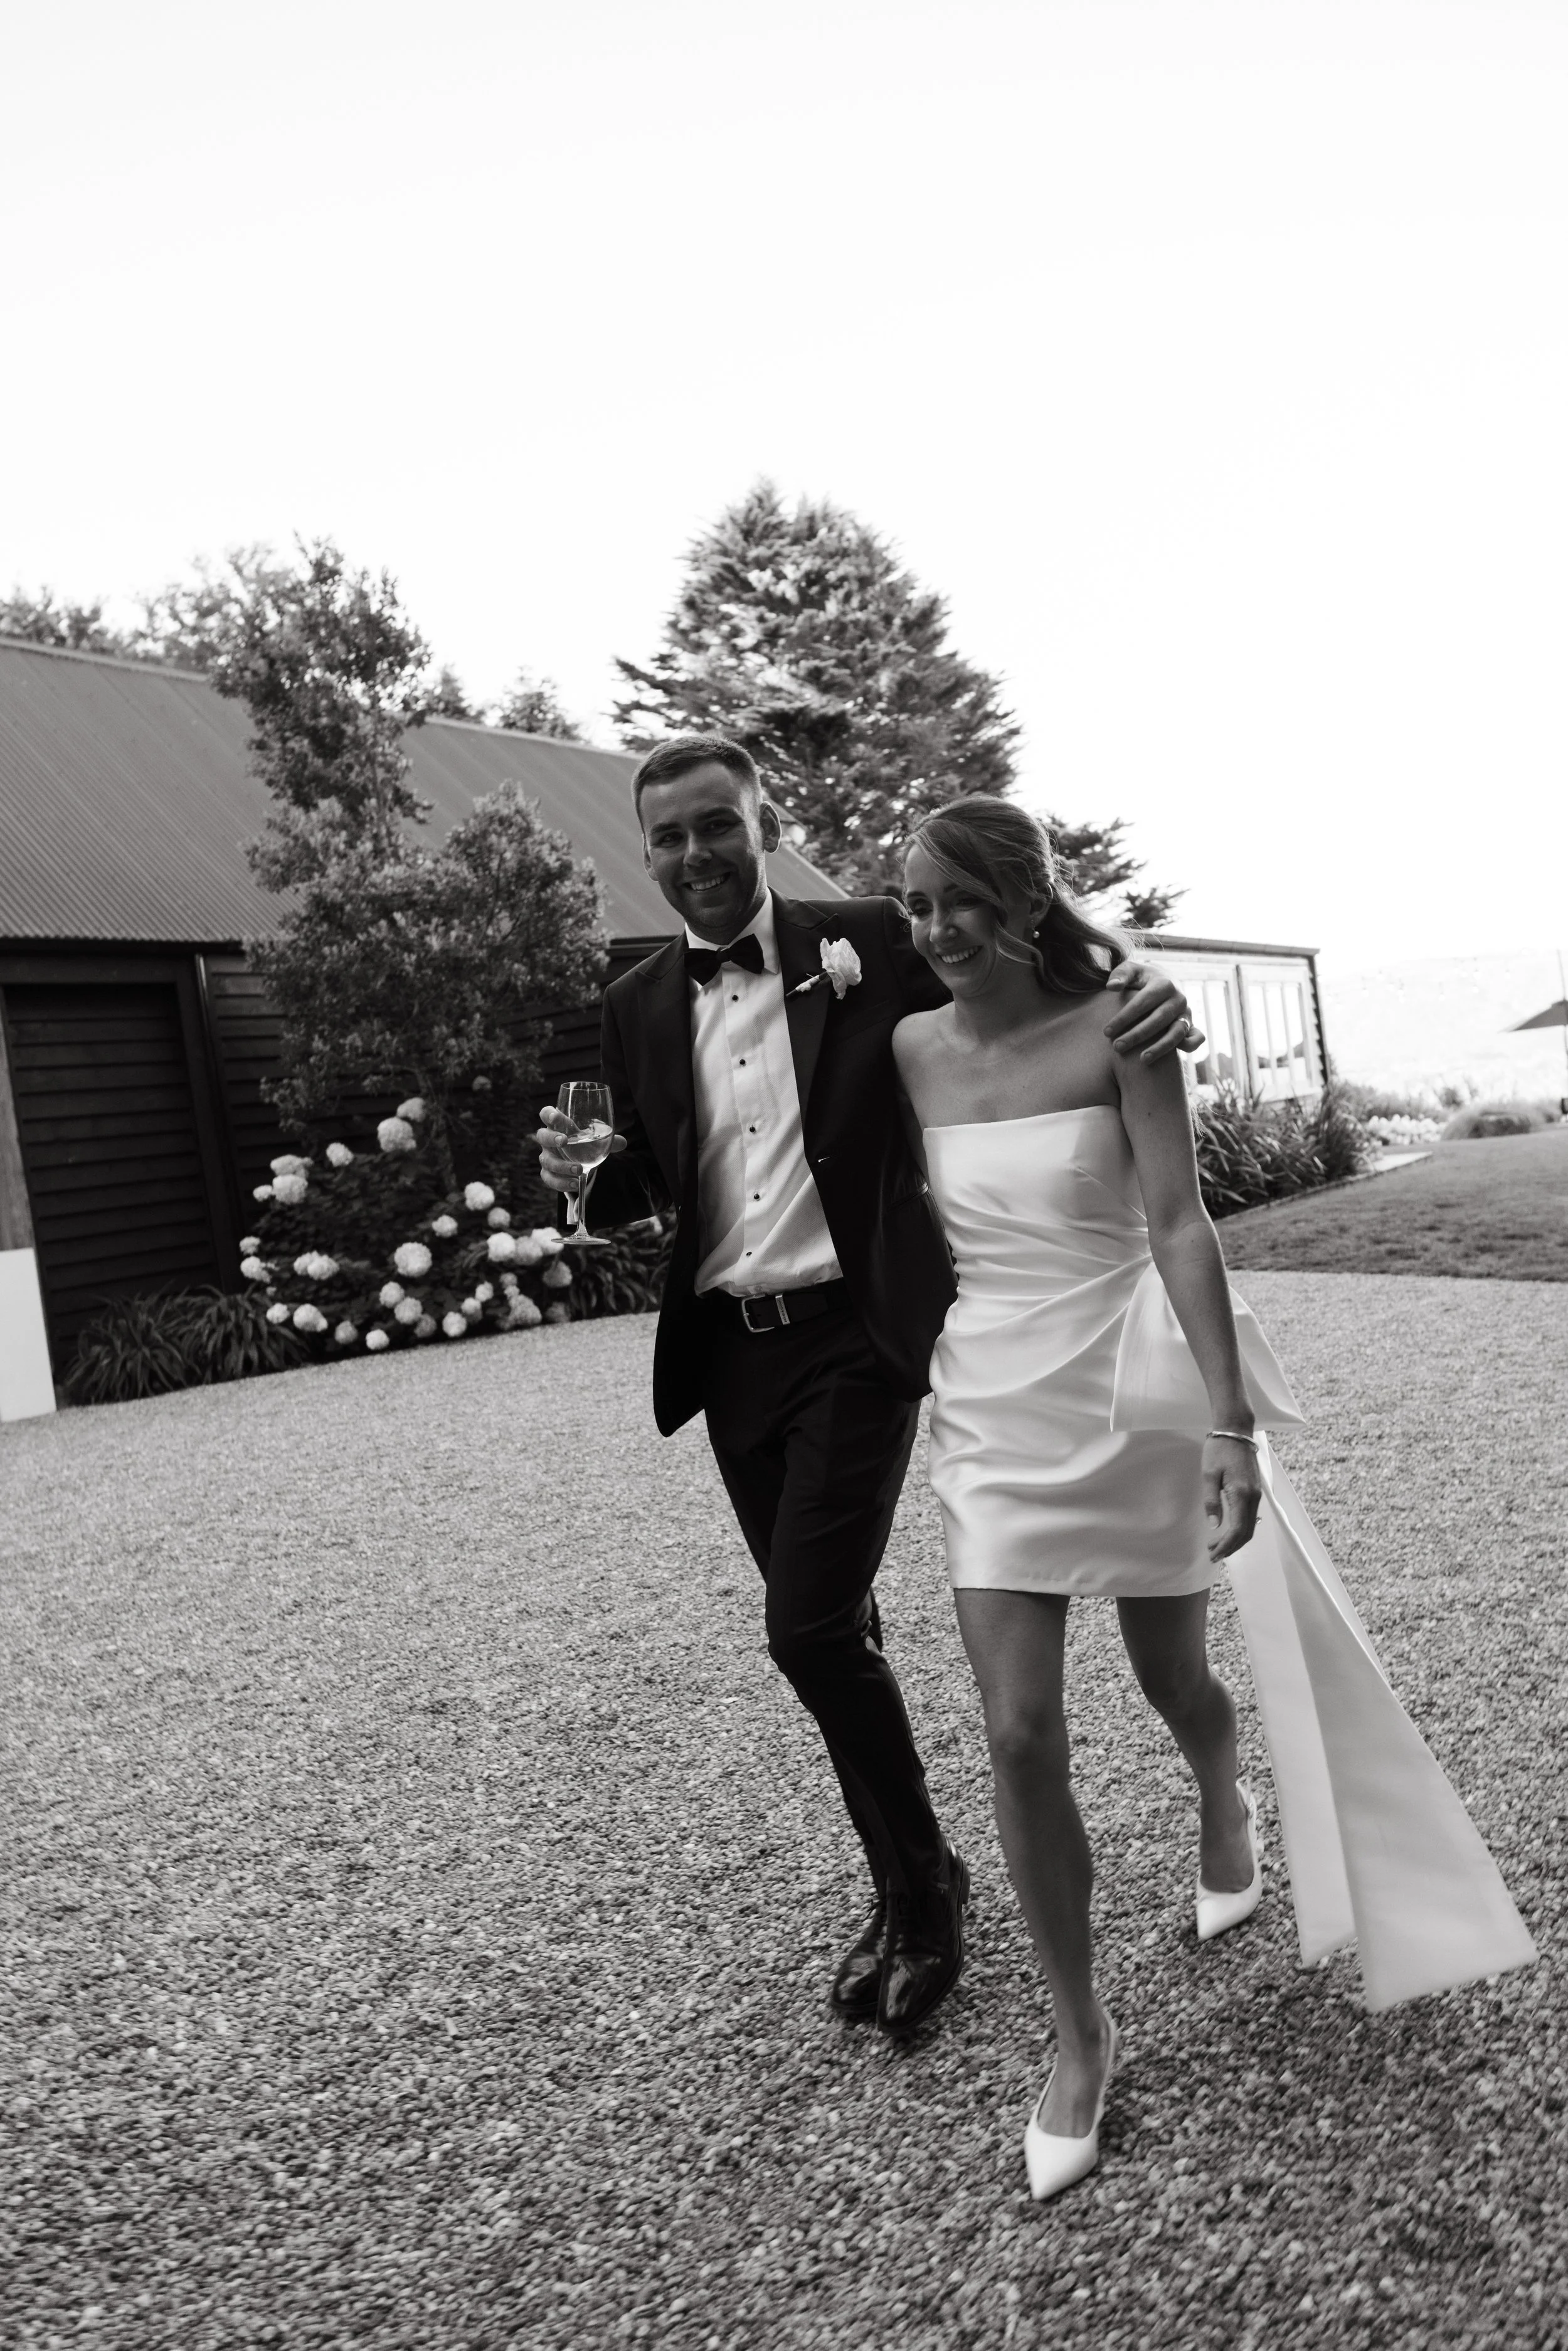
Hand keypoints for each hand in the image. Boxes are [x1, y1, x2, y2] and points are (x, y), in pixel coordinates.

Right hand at [535, 1103, 627, 1192]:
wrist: (580, 1161)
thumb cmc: (585, 1144)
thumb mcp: (596, 1140)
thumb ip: (608, 1139)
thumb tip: (622, 1142)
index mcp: (557, 1125)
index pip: (546, 1114)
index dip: (548, 1114)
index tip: (555, 1116)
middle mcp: (548, 1140)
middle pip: (542, 1136)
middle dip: (551, 1138)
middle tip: (564, 1141)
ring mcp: (546, 1157)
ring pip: (546, 1160)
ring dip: (562, 1165)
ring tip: (579, 1169)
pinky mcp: (548, 1173)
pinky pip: (550, 1179)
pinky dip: (562, 1182)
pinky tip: (575, 1183)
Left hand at [1103, 962, 1203, 1062]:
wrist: (1163, 980)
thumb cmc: (1141, 977)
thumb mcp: (1131, 970)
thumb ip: (1120, 975)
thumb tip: (1111, 986)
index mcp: (1164, 984)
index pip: (1142, 1003)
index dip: (1124, 1017)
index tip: (1106, 1032)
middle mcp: (1179, 998)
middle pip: (1158, 1020)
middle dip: (1137, 1035)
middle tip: (1116, 1047)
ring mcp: (1186, 1013)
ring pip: (1176, 1033)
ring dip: (1160, 1047)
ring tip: (1142, 1060)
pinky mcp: (1191, 1024)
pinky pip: (1196, 1037)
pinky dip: (1190, 1046)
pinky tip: (1172, 1058)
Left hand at [1203, 1436, 1262, 1561]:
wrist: (1235, 1431)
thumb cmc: (1219, 1450)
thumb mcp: (1209, 1475)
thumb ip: (1212, 1501)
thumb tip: (1214, 1525)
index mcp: (1242, 1494)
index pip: (1238, 1530)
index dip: (1226, 1546)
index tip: (1213, 1554)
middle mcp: (1254, 1497)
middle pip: (1247, 1533)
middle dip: (1230, 1547)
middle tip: (1212, 1553)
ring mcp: (1257, 1494)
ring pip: (1250, 1526)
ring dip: (1235, 1539)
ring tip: (1215, 1544)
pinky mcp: (1255, 1491)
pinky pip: (1250, 1517)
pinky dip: (1240, 1529)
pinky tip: (1227, 1530)